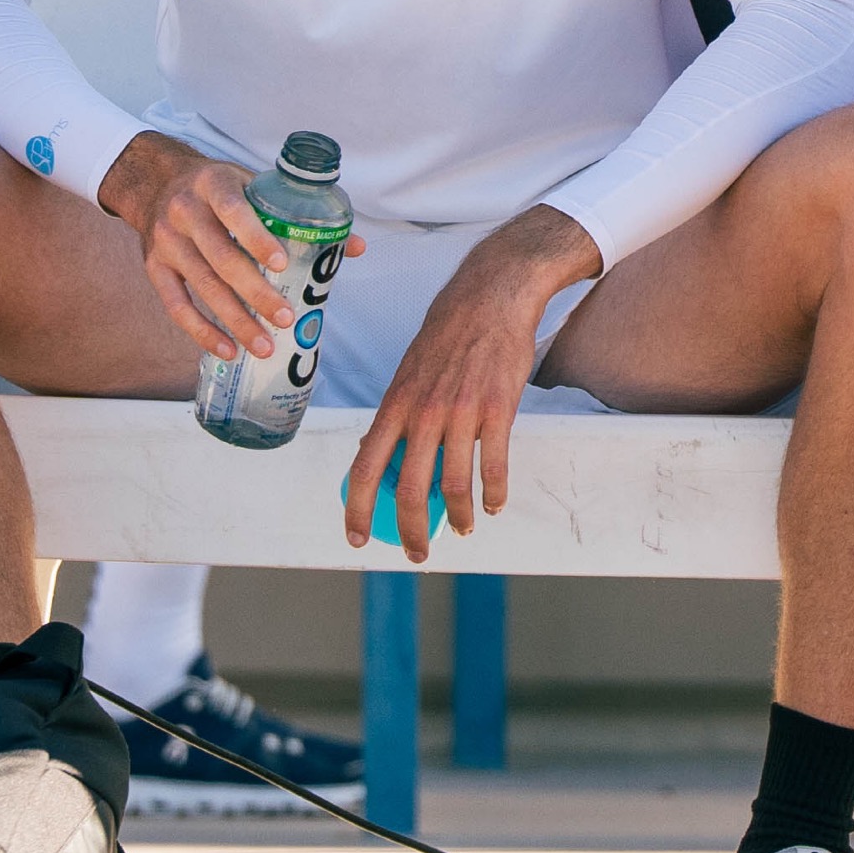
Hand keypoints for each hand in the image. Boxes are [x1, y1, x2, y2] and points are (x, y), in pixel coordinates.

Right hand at [103, 131, 289, 364]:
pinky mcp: (153, 266)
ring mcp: (166, 241)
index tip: (283, 264)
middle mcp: (185, 211)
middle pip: (221, 258)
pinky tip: (228, 349)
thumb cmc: (220, 188)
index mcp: (214, 183)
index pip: (235, 210)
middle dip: (255, 292)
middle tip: (285, 318)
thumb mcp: (254, 185)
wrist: (158, 183)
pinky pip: (176, 305)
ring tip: (264, 345)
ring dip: (235, 320)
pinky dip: (202, 331)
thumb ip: (299, 213)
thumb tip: (355, 247)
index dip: (257, 238)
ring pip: (202, 286)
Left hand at [342, 208, 598, 560]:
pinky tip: (493, 505)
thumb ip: (399, 415)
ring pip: (455, 485)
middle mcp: (423, 412)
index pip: (365, 467)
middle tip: (417, 553)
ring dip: (459, 517)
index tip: (356, 538)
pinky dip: (493, 495)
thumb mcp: (409, 373)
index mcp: (395, 404)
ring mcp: (461, 412)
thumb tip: (383, 457)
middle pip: (410, 489)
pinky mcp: (497, 410)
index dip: (356, 508)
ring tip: (462, 528)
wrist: (491, 299)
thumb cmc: (447, 337)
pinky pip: (494, 466)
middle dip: (412, 531)